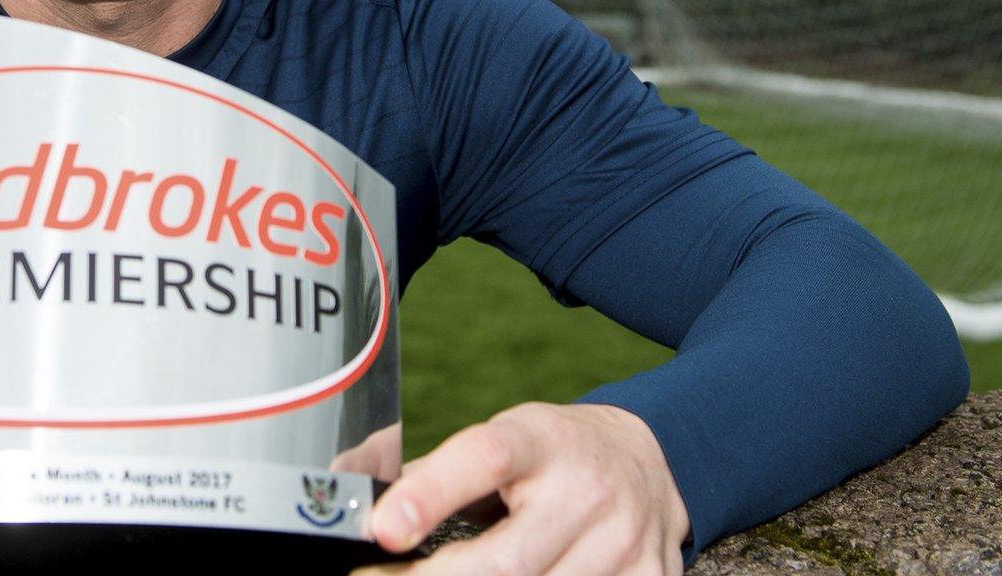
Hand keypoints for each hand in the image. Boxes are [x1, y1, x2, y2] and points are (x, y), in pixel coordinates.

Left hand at [352, 402, 689, 575]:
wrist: (648, 463)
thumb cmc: (549, 457)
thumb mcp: (502, 440)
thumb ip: (434, 474)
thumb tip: (354, 494)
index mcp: (539, 440)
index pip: (483, 459)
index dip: (431, 493)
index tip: (384, 529)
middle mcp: (586, 490)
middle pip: (506, 560)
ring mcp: (622, 542)